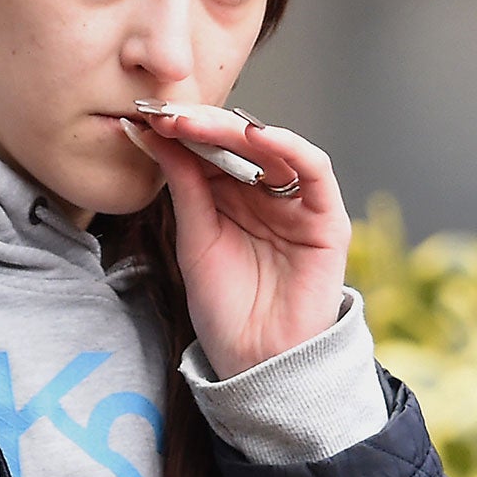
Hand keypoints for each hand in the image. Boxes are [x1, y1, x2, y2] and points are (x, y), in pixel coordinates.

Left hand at [121, 105, 351, 376]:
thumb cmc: (225, 309)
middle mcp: (266, 195)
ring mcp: (298, 204)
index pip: (211, 150)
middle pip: (240, 143)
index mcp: (232, 198)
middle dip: (204, 125)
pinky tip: (257, 136)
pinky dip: (289, 146)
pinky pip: (315, 170)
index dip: (183, 132)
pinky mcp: (327, 218)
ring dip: (237, 130)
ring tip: (200, 124)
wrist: (257, 361)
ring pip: (274, 149)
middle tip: (170, 115)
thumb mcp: (194, 238)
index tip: (149, 119)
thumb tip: (153, 134)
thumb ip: (183, 185)